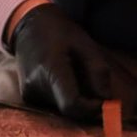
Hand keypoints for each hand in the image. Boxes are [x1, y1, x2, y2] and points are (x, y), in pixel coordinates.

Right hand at [11, 2, 112, 120]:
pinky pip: (53, 106)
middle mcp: (36, 85)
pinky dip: (65, 99)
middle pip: (68, 110)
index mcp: (51, 69)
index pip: (71, 105)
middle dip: (86, 106)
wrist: (28, 26)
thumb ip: (98, 72)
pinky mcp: (28, 97)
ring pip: (61, 110)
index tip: (103, 102)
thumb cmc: (60, 32)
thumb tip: (108, 100)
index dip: (90, 109)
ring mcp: (29, 93)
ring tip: (77, 79)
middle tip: (96, 91)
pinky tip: (65, 82)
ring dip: (76, 102)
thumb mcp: (86, 45)